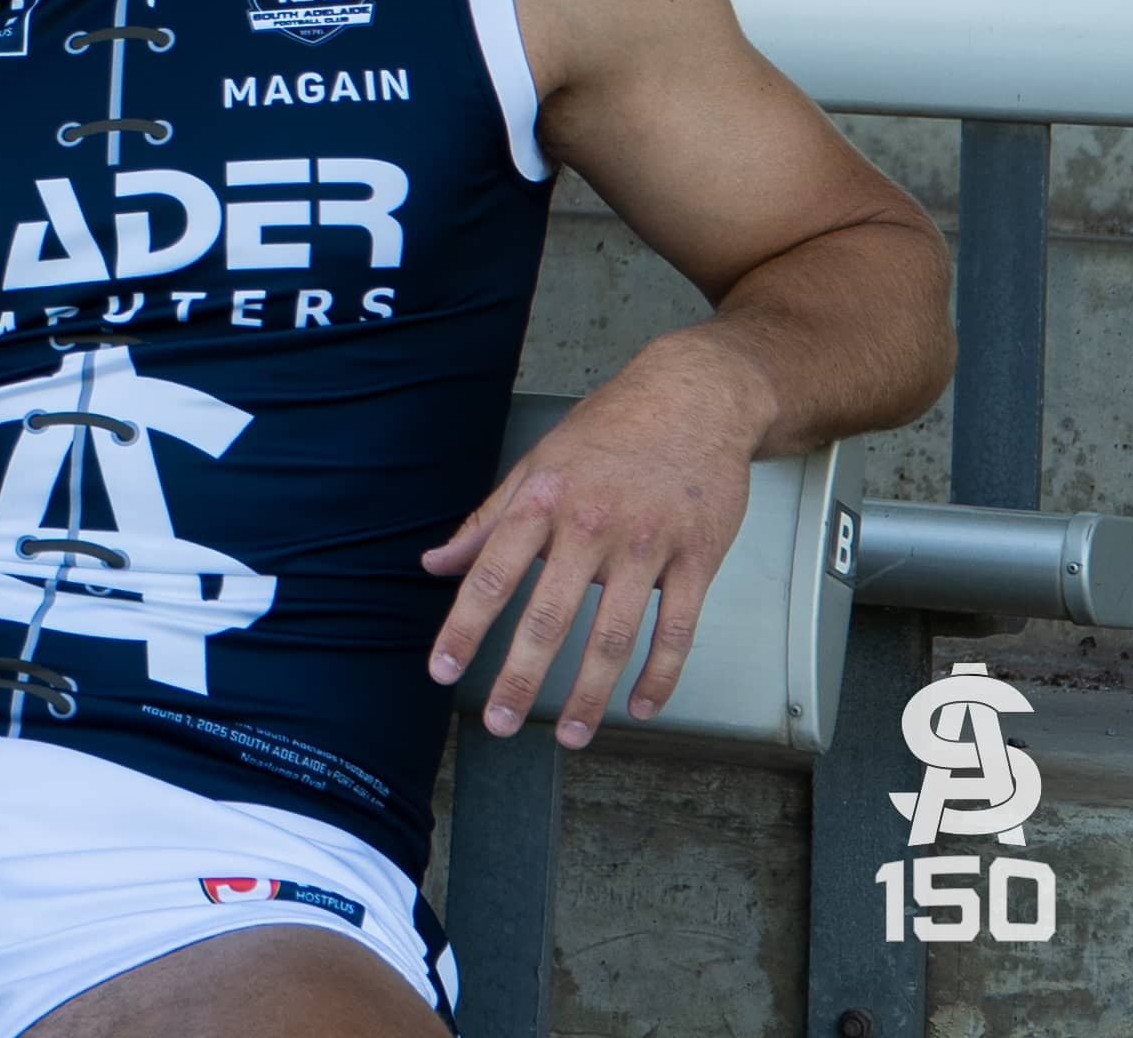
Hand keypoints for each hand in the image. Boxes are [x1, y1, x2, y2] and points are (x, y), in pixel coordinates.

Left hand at [425, 328, 772, 746]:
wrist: (694, 399)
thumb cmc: (608, 432)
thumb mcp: (535, 464)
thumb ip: (486, 520)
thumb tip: (435, 564)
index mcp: (542, 501)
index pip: (490, 575)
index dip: (463, 627)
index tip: (441, 671)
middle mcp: (589, 525)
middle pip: (549, 616)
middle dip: (520, 677)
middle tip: (499, 724)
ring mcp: (647, 544)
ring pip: (614, 634)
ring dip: (589, 693)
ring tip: (569, 734)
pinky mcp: (697, 558)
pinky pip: (678, 628)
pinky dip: (661, 674)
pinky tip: (641, 707)